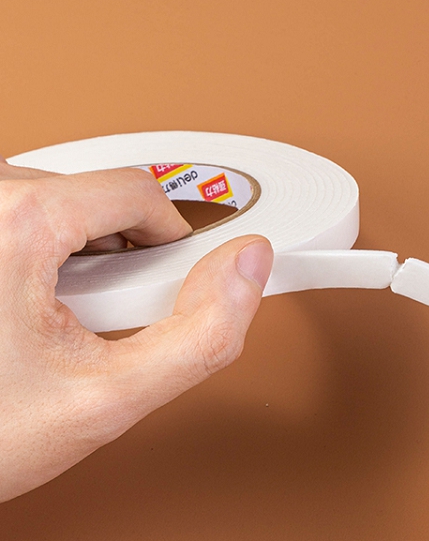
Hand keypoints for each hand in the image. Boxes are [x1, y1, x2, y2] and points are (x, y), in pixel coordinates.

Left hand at [0, 163, 272, 500]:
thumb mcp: (108, 399)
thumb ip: (203, 334)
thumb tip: (246, 270)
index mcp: (17, 224)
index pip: (139, 189)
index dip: (173, 238)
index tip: (172, 276)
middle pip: (97, 192)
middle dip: (121, 251)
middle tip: (102, 311)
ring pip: (59, 198)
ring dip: (78, 249)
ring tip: (60, 311)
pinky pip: (19, 210)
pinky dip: (41, 247)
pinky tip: (29, 300)